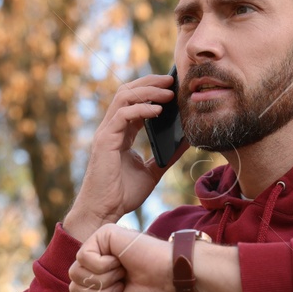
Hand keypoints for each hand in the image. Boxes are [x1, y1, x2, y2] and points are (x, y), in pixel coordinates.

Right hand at [63, 74, 190, 240]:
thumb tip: (187, 140)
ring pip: (124, 97)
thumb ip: (168, 155)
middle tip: (172, 79)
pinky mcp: (105, 140)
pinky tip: (158, 110)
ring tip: (168, 91)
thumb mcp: (153, 171)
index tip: (173, 86)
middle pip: (128, 92)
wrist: (105, 212)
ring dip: (148, 90)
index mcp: (121, 133)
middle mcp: (111, 128)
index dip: (152, 90)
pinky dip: (141, 109)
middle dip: (150, 82)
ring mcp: (106, 132)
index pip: (135, 101)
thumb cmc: (123, 194)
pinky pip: (122, 115)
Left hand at [66, 224, 174, 291]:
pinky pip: (83, 257)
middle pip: (74, 287)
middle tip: (123, 287)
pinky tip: (120, 261)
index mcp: (98, 283)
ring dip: (103, 281)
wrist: (168, 282)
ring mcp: (98, 248)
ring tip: (122, 274)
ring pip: (76, 273)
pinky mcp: (102, 234)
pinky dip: (103, 266)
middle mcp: (95, 265)